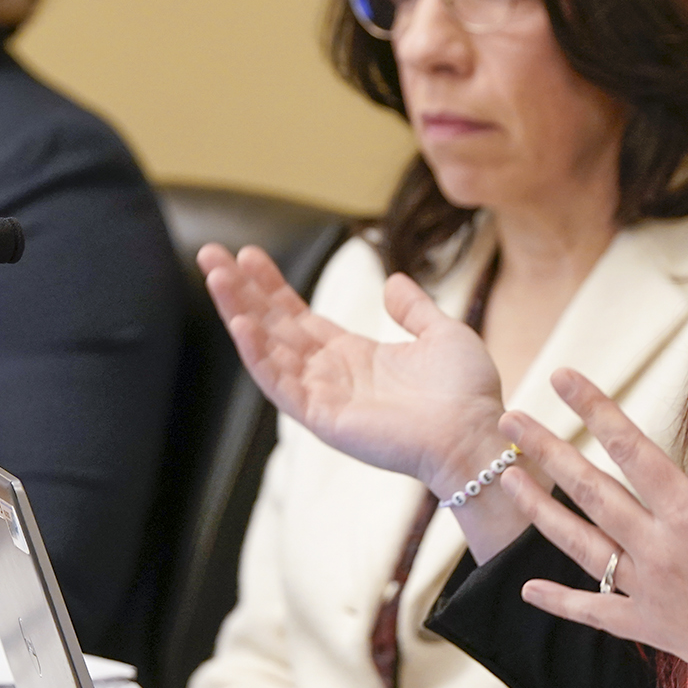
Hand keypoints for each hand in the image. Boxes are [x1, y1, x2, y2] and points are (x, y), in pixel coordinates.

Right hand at [198, 243, 506, 494]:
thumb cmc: (466, 394)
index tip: (250, 254)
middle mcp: (330, 374)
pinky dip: (257, 354)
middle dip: (241, 290)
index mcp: (353, 355)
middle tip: (211, 254)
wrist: (476, 433)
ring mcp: (322, 397)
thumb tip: (392, 281)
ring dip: (238, 311)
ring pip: (267, 348)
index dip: (272, 286)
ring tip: (215, 275)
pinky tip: (239, 322)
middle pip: (273, 325)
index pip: (298, 316)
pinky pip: (280, 383)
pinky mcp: (322, 417)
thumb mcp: (442, 335)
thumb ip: (414, 309)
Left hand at [500, 369, 687, 687]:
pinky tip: (527, 590)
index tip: (562, 376)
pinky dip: (560, 602)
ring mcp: (650, 592)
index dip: (593, 407)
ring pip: (579, 544)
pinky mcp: (652, 629)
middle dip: (546, 450)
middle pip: (589, 489)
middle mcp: (660, 550)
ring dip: (538, 509)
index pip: (630, 446)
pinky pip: (596, 613)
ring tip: (505, 479)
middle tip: (509, 418)